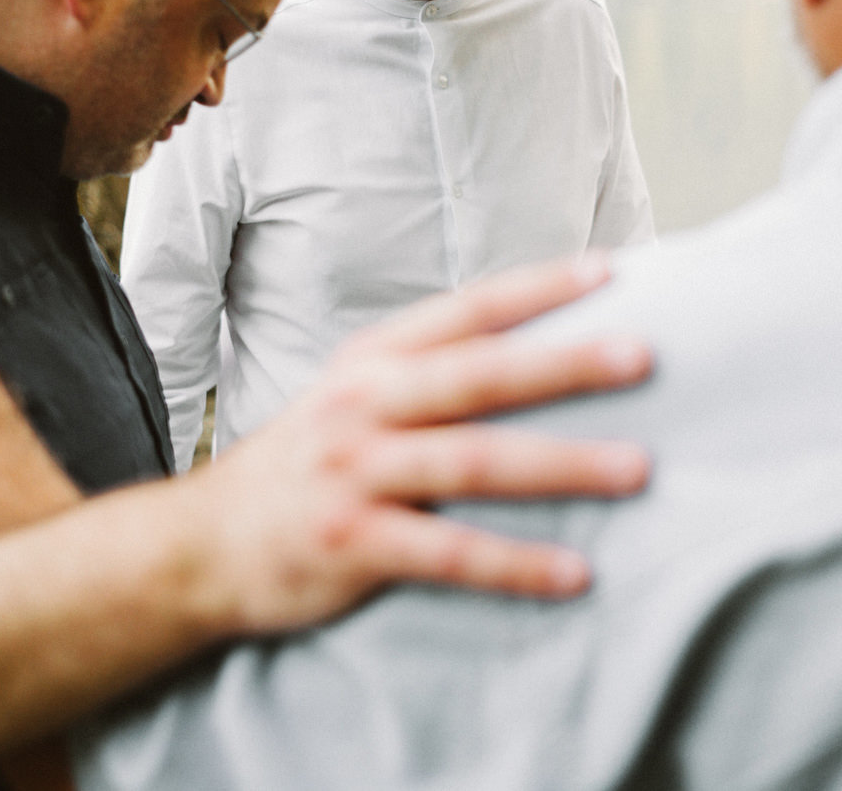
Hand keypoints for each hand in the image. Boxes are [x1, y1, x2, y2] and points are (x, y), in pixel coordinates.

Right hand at [187, 254, 652, 635]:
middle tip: (643, 354)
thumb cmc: (300, 469)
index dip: (539, 287)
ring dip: (561, 464)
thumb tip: (534, 360)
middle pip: (479, 376)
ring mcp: (354, 473)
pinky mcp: (350, 542)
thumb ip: (424, 379)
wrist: (198, 545)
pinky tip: (573, 572)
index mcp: (372, 361)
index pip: (467, 312)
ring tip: (638, 468)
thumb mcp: (349, 400)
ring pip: (473, 461)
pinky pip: (447, 554)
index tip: (612, 269)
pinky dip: (514, 563)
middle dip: (565, 362)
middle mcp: (364, 405)